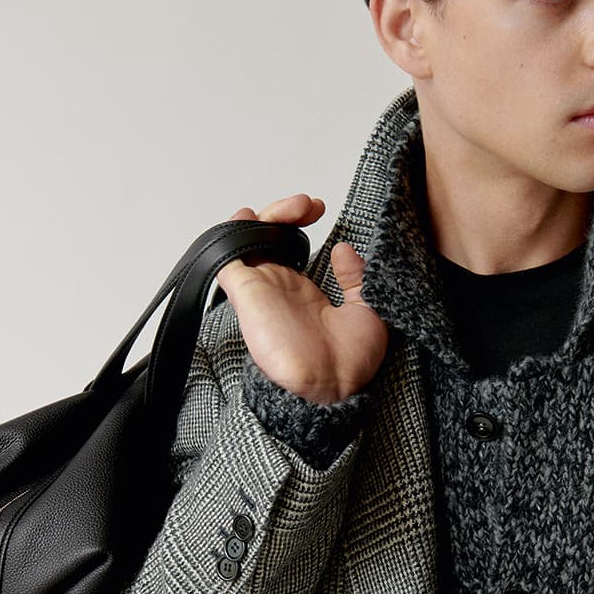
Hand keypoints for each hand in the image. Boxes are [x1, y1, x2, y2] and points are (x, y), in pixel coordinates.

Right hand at [216, 193, 388, 404]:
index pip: (289, 246)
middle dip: (283, 210)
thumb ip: (357, 279)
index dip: (299, 221)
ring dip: (260, 216)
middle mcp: (278, 288)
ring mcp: (260, 290)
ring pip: (242, 241)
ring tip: (293, 207)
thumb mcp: (368, 312)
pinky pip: (226, 258)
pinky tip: (251, 220)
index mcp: (302, 292)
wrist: (332, 388)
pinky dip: (231, 235)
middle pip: (264, 237)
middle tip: (309, 204)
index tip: (321, 208)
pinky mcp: (246, 294)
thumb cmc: (349, 366)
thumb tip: (344, 248)